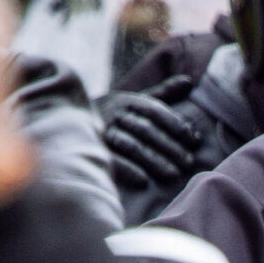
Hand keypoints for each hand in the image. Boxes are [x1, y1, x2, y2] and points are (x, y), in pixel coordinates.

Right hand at [97, 75, 204, 190]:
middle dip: (170, 146)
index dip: (175, 124)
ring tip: (172, 175)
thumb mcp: (135, 101)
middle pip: (146, 129)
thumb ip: (162, 93)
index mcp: (127, 101)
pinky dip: (128, 170)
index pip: (154, 110)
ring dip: (154, 160)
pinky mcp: (92, 151)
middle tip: (188, 162)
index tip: (194, 139)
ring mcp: (102, 133)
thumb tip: (189, 81)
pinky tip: (144, 181)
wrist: (68, 123)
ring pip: (132, 146)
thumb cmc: (114, 115)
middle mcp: (114, 115)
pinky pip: (111, 161)